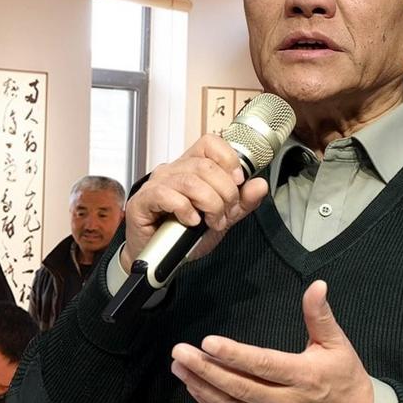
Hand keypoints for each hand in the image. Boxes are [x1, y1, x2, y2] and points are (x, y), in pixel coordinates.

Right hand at [119, 133, 269, 271]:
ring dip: (209, 204)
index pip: (210, 143)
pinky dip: (186, 210)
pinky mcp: (143, 200)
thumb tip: (259, 185)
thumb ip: (242, 203)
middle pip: (206, 166)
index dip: (228, 159)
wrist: (160, 259)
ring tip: (211, 222)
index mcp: (191, 167)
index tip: (238, 182)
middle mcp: (173, 170)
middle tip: (225, 214)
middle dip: (225, 193)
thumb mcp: (222, 218)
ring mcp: (156, 184)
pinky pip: (168, 195)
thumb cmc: (184, 235)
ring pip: (191, 181)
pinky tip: (191, 221)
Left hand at [169, 280, 373, 402]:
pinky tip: (195, 389)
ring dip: (202, 387)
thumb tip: (317, 286)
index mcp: (304, 376)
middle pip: (240, 386)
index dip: (234, 355)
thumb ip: (320, 316)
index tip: (208, 342)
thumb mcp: (338, 345)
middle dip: (206, 369)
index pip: (263, 364)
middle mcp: (288, 402)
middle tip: (180, 353)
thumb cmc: (345, 379)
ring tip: (179, 368)